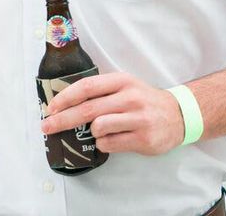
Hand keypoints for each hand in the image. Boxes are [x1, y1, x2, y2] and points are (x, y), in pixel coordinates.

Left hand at [40, 72, 184, 155]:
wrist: (178, 115)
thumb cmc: (143, 101)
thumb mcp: (125, 86)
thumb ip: (101, 91)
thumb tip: (65, 102)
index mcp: (122, 81)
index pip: (87, 86)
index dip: (66, 97)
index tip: (51, 107)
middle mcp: (129, 97)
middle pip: (88, 109)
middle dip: (63, 119)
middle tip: (47, 127)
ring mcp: (138, 118)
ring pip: (98, 127)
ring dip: (92, 132)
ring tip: (101, 131)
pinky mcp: (143, 138)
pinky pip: (109, 144)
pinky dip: (104, 144)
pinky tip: (112, 139)